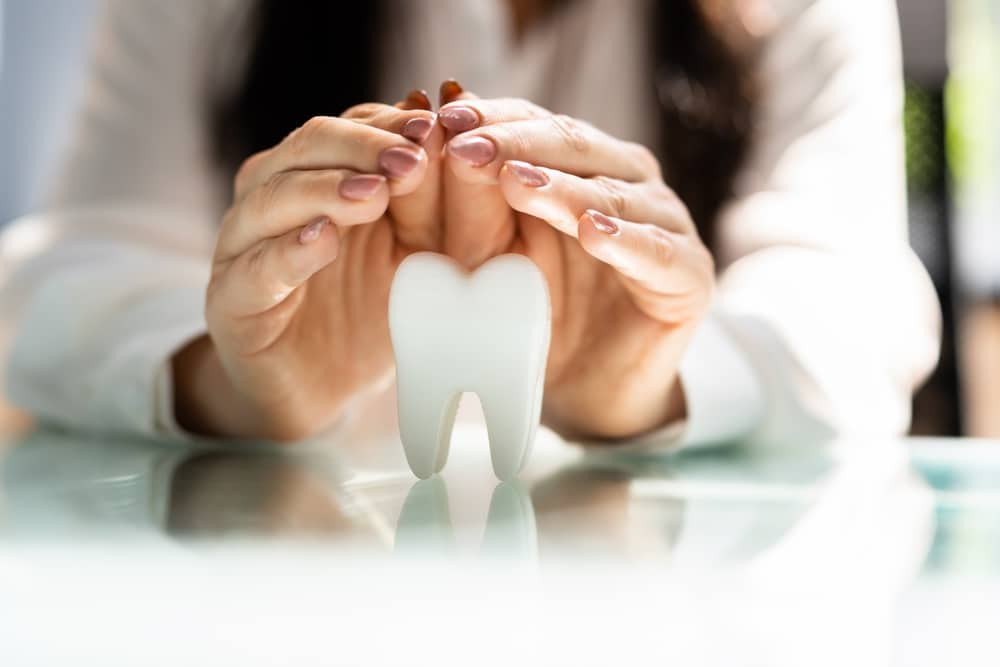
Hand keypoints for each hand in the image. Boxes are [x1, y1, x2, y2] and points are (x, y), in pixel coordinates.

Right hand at [174, 101, 446, 439]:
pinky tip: (323, 240)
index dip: (390, 125)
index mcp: (319, 175)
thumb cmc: (372, 310)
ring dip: (325, 190)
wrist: (324, 390)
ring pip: (272, 198)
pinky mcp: (231, 300)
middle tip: (412, 159)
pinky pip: (254, 268)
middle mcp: (273, 196)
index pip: (349, 128)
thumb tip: (450, 143)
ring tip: (374, 194)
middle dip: (362, 149)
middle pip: (308, 148)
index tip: (435, 125)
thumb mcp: (416, 253)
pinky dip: (288, 251)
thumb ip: (428, 206)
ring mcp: (244, 246)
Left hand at [438, 96, 714, 439]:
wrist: (585, 389)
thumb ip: (475, 205)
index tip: (443, 118)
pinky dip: (626, 241)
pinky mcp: (690, 274)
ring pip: (615, 195)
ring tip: (516, 183)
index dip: (493, 119)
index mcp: (584, 165)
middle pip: (576, 147)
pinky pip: (657, 252)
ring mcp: (666, 224)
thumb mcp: (491, 256)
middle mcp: (629, 182)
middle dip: (518, 144)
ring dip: (564, 188)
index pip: (539, 124)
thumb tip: (442, 138)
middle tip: (468, 147)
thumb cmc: (536, 315)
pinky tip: (593, 233)